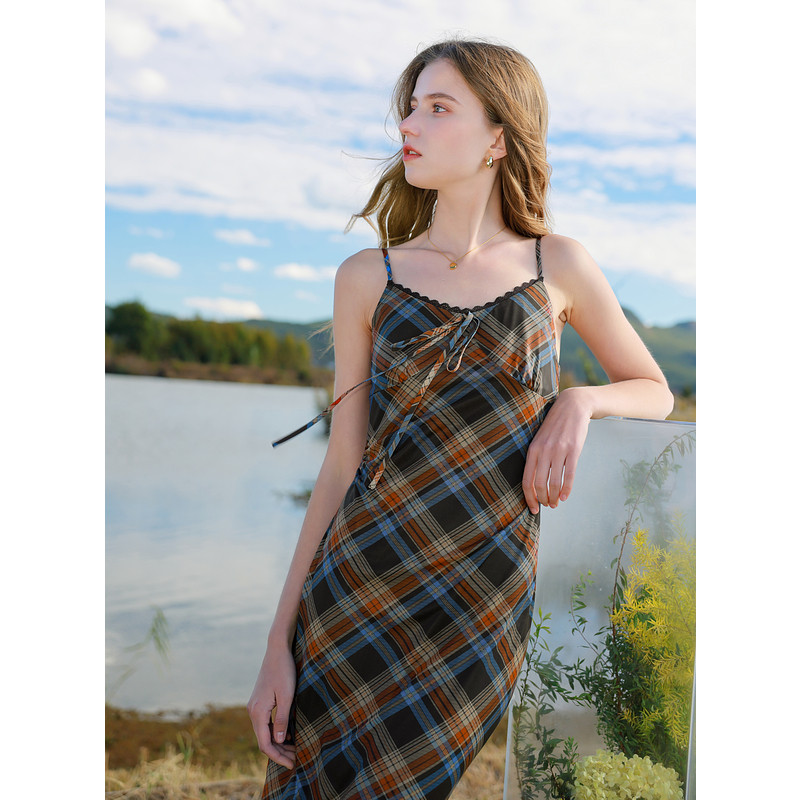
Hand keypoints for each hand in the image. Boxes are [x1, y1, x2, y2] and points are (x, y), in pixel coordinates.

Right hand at [247, 642, 296, 769]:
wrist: (277, 649)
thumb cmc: (284, 670)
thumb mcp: (287, 695)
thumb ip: (282, 719)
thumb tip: (280, 740)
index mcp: (258, 711)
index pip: (265, 743)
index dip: (278, 756)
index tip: (292, 764)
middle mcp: (253, 711)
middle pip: (264, 740)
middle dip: (280, 751)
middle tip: (297, 759)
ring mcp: (255, 706)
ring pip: (265, 732)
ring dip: (279, 742)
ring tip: (296, 749)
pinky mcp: (260, 701)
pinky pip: (266, 723)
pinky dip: (277, 731)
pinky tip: (290, 733)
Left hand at [522, 388, 591, 512]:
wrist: (572, 407)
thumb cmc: (555, 427)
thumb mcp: (540, 439)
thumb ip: (536, 458)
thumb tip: (534, 482)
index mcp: (532, 450)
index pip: (526, 480)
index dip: (529, 497)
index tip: (533, 508)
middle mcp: (543, 451)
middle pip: (539, 483)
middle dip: (542, 499)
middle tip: (547, 506)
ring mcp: (559, 450)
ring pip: (554, 482)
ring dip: (554, 497)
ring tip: (556, 503)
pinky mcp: (573, 450)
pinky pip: (569, 474)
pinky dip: (566, 489)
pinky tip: (565, 496)